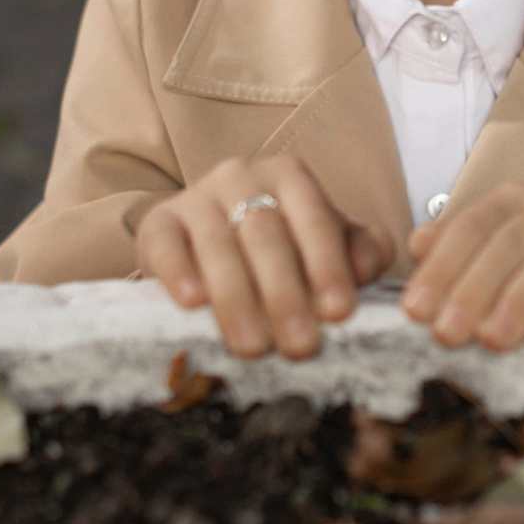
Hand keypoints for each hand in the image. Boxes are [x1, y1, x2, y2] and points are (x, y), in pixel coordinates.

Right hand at [136, 155, 393, 359]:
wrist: (210, 239)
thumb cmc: (286, 247)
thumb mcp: (329, 244)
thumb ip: (361, 251)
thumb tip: (365, 270)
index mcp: (291, 177)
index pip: (315, 219)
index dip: (327, 266)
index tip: (339, 313)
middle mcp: (242, 176)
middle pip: (265, 235)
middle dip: (285, 294)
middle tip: (300, 346)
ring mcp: (196, 197)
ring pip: (217, 244)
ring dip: (236, 298)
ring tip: (254, 347)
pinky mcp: (158, 222)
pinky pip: (164, 243)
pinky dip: (178, 272)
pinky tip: (192, 303)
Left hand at [400, 181, 523, 350]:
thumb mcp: (487, 262)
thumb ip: (454, 252)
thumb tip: (418, 243)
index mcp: (513, 203)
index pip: (472, 227)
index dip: (442, 266)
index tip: (415, 311)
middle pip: (511, 239)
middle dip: (473, 287)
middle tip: (447, 334)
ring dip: (523, 295)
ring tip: (495, 338)